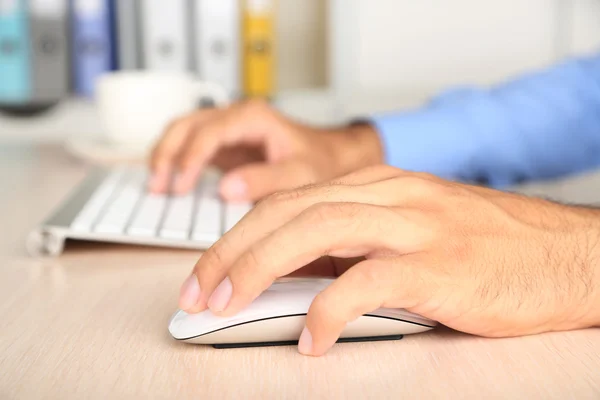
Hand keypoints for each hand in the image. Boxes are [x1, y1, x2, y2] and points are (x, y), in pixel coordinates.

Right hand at [148, 99, 382, 200]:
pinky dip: (175, 161)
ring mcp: (227, 128)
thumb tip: (225, 189)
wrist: (331, 157)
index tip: (180, 185)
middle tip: (158, 187)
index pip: (210, 131)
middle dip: (167, 153)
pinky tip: (169, 183)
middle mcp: (236, 117)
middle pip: (187, 124)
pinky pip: (190, 145)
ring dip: (165, 155)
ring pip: (182, 130)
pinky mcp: (225, 144)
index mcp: (253, 118)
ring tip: (156, 186)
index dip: (190, 157)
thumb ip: (265, 180)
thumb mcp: (299, 174)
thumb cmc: (319, 161)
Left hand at [177, 165, 599, 355]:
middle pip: (291, 212)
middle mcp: (391, 196)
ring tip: (227, 304)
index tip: (209, 270)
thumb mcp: (412, 230)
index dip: (240, 234)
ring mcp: (415, 227)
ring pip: (317, 232)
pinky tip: (309, 339)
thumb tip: (297, 274)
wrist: (564, 254)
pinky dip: (328, 309)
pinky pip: (368, 282)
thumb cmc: (486, 247)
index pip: (290, 201)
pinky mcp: (439, 266)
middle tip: (199, 290)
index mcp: (380, 187)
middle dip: (234, 250)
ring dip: (260, 268)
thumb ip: (357, 244)